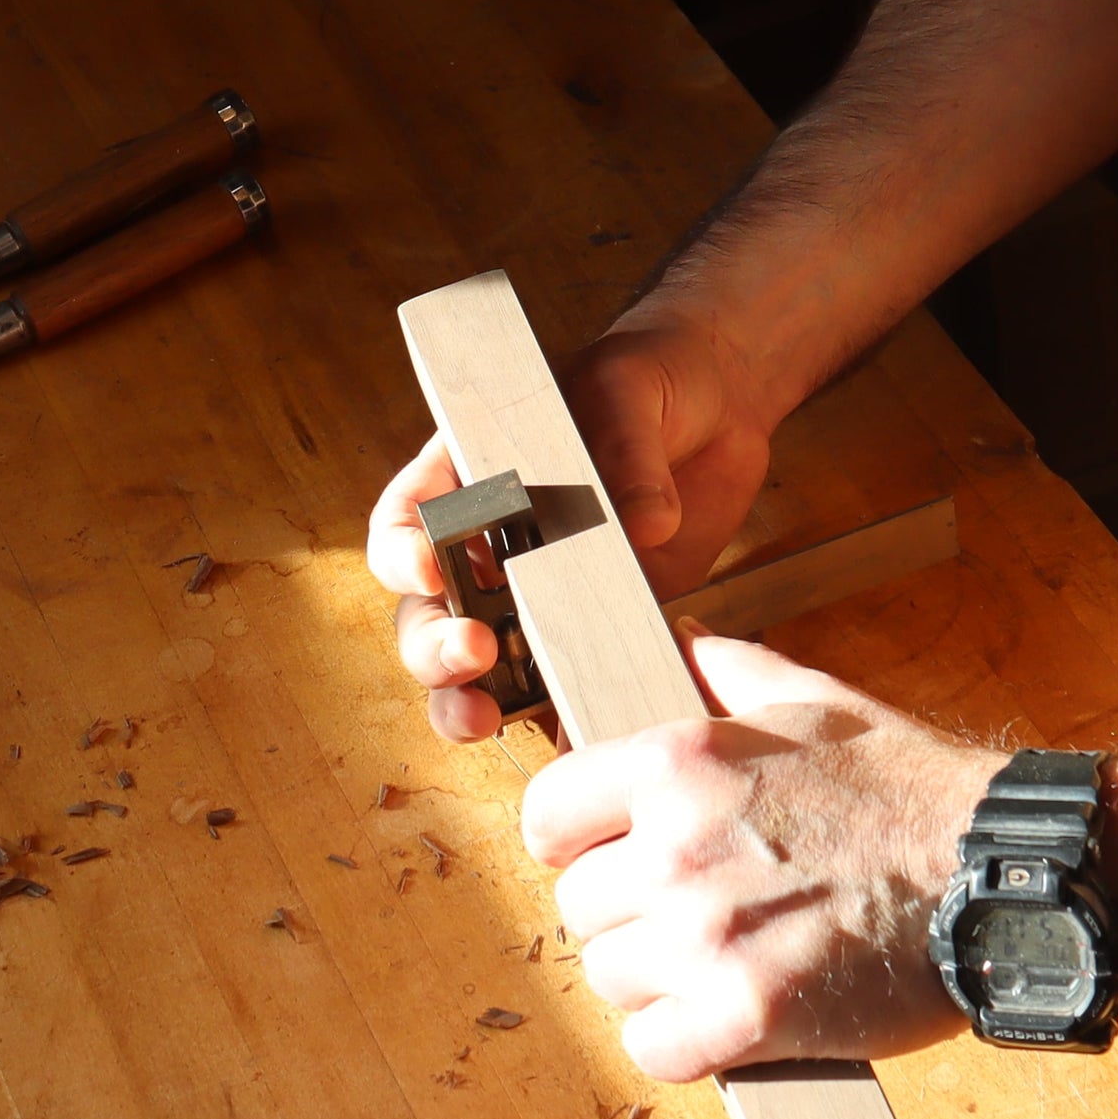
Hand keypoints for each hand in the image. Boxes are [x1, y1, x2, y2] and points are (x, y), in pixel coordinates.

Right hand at [363, 306, 781, 742]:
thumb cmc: (649, 377)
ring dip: (467, 700)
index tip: (429, 569)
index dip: (401, 551)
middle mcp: (488, 543)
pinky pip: (560, 687)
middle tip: (472, 654)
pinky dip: (559, 720)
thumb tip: (646, 523)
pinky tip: (569, 741)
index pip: (406, 519)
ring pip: (476, 667)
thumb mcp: (629, 390)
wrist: (717, 405)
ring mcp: (538, 595)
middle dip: (432, 645)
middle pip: (426, 611)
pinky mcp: (592, 631)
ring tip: (487, 718)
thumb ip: (626, 452)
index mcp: (469, 473)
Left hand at [524, 637, 1004, 1079]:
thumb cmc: (910, 787)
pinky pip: (653, 1048)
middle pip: (577, 905)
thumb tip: (682, 641)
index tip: (596, 853)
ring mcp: (708, 936)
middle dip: (624, 911)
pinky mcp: (747, 1016)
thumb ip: (731, 671)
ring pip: (610, 977)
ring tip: (721, 958)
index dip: (567, 838)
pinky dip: (683, 1042)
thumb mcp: (816, 701)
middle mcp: (677, 846)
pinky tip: (728, 1017)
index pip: (544, 812)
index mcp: (680, 761)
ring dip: (656, 979)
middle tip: (688, 912)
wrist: (1000, 873)